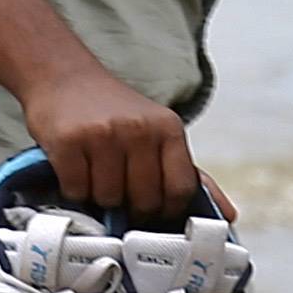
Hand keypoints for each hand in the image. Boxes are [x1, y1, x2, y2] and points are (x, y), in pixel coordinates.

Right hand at [23, 62, 202, 221]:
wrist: (63, 77)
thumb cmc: (114, 112)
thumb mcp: (157, 132)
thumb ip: (189, 174)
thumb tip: (228, 216)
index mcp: (168, 127)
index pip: (180, 189)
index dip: (167, 209)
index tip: (155, 210)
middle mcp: (139, 128)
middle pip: (144, 201)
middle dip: (131, 205)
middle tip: (119, 189)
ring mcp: (103, 134)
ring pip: (108, 200)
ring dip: (99, 196)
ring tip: (95, 171)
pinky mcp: (68, 142)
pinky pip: (77, 191)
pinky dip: (74, 189)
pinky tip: (76, 167)